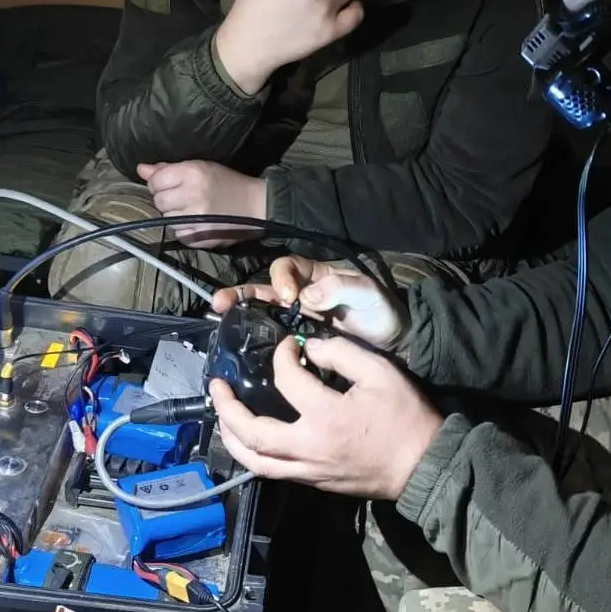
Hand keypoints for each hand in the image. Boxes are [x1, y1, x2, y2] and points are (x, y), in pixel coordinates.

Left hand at [138, 161, 265, 248]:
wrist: (256, 206)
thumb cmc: (228, 183)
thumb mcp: (201, 168)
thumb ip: (168, 169)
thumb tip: (140, 169)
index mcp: (193, 173)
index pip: (156, 181)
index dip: (158, 183)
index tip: (169, 185)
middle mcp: (192, 195)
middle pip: (159, 201)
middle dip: (166, 199)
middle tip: (182, 198)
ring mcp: (196, 219)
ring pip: (167, 218)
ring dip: (174, 215)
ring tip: (191, 210)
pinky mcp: (200, 237)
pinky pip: (178, 234)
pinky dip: (184, 229)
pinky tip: (197, 222)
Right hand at [210, 255, 406, 348]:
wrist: (392, 343)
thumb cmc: (381, 311)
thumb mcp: (367, 293)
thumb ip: (342, 288)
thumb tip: (308, 295)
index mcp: (315, 276)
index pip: (287, 267)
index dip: (282, 279)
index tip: (289, 297)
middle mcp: (300, 294)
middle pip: (263, 289)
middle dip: (241, 293)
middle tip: (221, 302)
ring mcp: (295, 319)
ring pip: (261, 312)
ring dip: (238, 312)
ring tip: (218, 316)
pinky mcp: (296, 343)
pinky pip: (270, 337)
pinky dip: (253, 338)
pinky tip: (238, 344)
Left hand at [210, 336, 441, 498]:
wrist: (424, 465)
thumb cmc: (406, 417)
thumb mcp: (380, 372)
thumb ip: (342, 353)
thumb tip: (310, 349)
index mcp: (326, 416)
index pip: (287, 380)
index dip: (282, 357)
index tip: (288, 346)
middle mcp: (308, 447)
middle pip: (252, 433)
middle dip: (227, 409)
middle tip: (216, 386)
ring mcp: (308, 469)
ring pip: (255, 461)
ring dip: (231, 438)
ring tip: (222, 417)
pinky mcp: (314, 482)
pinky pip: (272, 471)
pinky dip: (253, 455)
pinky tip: (249, 440)